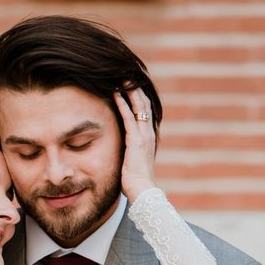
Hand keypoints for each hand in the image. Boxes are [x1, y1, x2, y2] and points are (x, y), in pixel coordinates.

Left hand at [113, 85, 156, 201]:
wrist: (143, 192)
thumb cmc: (135, 179)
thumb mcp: (134, 158)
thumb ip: (131, 148)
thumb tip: (124, 144)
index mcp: (148, 136)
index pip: (145, 110)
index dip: (139, 95)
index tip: (131, 82)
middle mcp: (148, 133)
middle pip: (144, 103)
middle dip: (135, 88)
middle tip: (126, 73)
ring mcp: (143, 136)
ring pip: (138, 107)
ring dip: (129, 91)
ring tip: (121, 77)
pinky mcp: (135, 141)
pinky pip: (128, 118)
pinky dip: (122, 104)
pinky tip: (116, 94)